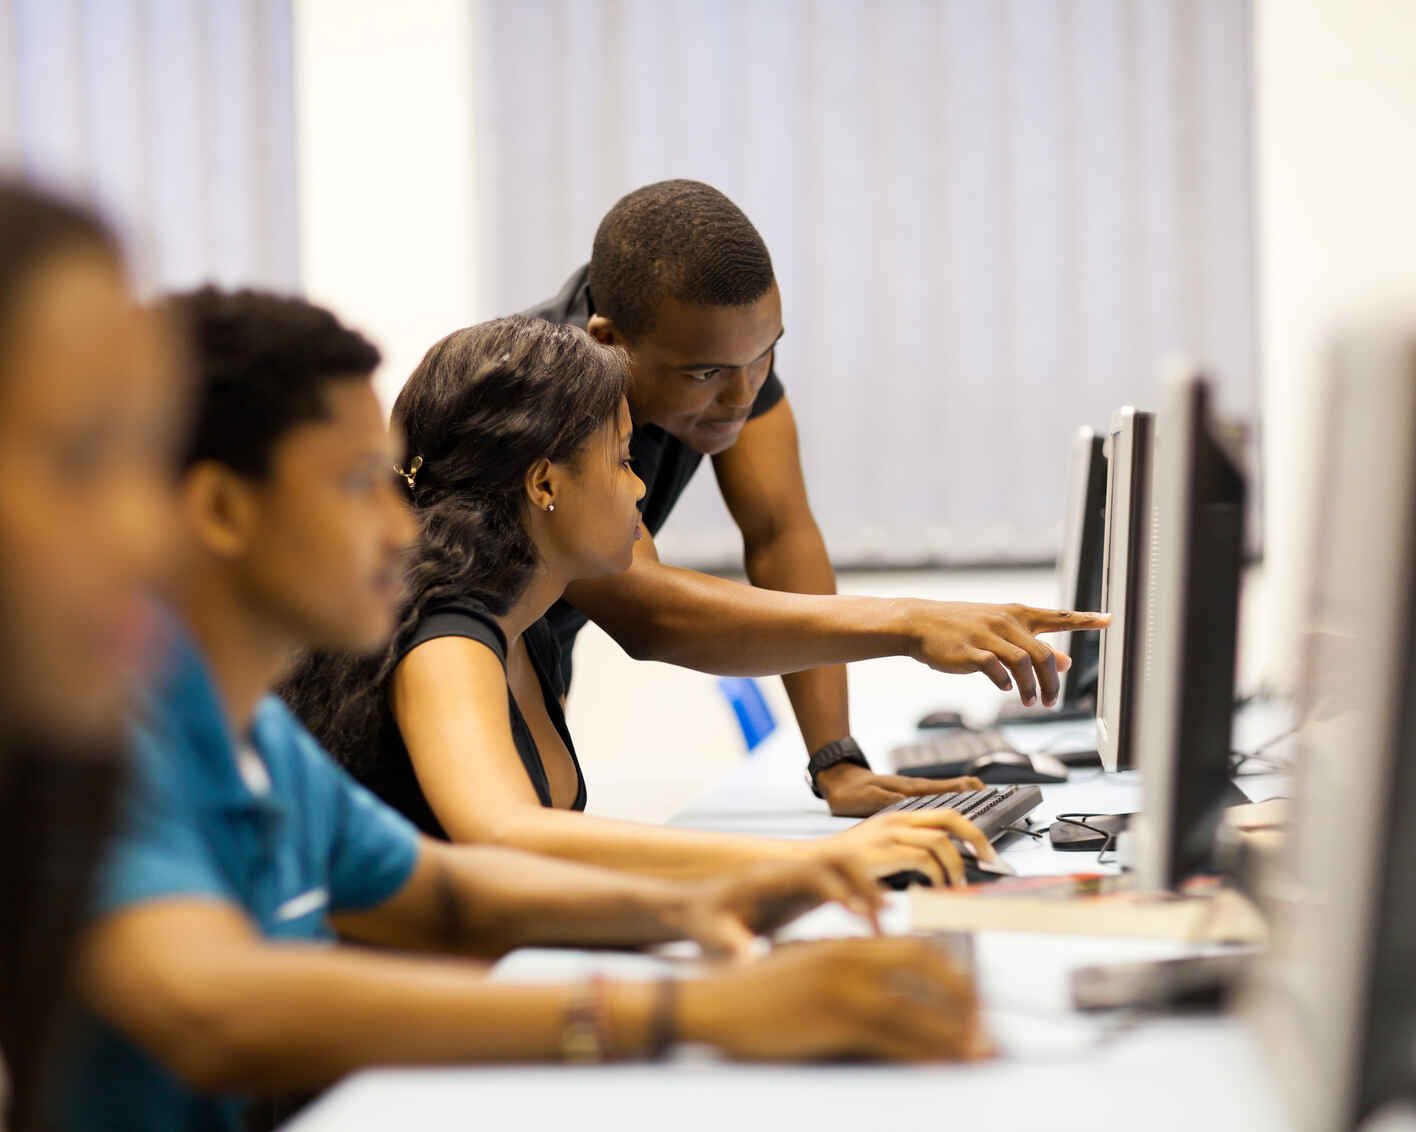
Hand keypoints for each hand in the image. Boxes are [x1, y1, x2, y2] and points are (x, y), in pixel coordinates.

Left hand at [673, 858, 886, 959]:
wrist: (693, 908)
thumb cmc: (700, 922)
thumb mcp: (709, 934)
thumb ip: (728, 944)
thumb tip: (747, 960)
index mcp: (765, 877)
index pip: (808, 872)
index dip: (835, 889)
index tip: (856, 914)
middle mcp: (786, 870)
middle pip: (835, 858)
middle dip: (863, 882)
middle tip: (883, 915)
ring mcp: (796, 878)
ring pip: (843, 867)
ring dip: (866, 888)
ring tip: (883, 922)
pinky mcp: (803, 891)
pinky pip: (840, 885)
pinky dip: (859, 899)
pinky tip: (869, 928)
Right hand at [679, 937, 990, 1061]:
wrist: (712, 1001)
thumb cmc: (755, 991)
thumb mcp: (807, 965)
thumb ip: (847, 970)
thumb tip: (886, 990)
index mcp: (847, 944)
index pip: (918, 948)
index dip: (953, 972)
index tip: (973, 994)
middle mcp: (853, 959)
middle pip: (931, 970)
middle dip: (966, 999)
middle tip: (984, 1026)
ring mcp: (845, 989)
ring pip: (920, 1010)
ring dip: (957, 1034)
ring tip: (980, 1051)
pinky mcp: (835, 1020)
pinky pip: (896, 1041)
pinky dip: (927, 1055)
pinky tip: (944, 1066)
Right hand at [814, 807, 997, 887]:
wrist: (812, 866)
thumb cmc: (846, 866)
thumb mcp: (880, 851)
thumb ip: (907, 851)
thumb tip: (941, 866)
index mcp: (898, 818)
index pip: (945, 814)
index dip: (971, 829)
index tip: (986, 849)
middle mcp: (896, 821)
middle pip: (949, 818)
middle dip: (976, 837)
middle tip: (989, 859)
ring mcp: (889, 834)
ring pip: (940, 840)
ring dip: (956, 864)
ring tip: (956, 883)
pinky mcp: (882, 852)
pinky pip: (923, 858)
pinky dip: (936, 874)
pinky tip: (935, 886)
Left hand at [816, 761, 985, 817]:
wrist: (835, 780)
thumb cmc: (848, 791)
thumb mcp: (865, 798)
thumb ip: (888, 802)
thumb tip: (910, 806)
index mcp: (909, 790)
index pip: (944, 789)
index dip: (965, 790)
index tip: (985, 792)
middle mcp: (914, 789)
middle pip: (951, 789)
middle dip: (973, 793)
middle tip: (994, 796)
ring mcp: (911, 791)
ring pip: (944, 793)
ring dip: (964, 795)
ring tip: (983, 799)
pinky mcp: (905, 795)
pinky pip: (933, 797)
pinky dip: (949, 799)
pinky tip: (953, 806)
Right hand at [905, 603, 1108, 706]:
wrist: (921, 622)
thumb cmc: (964, 627)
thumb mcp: (1002, 631)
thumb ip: (1033, 644)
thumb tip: (1066, 662)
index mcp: (1017, 613)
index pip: (1059, 616)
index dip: (1086, 620)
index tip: (1110, 620)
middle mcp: (1006, 621)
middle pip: (1043, 653)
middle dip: (1052, 682)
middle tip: (1051, 701)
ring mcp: (987, 635)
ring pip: (1023, 663)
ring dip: (1031, 687)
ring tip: (1031, 702)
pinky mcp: (970, 651)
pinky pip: (995, 668)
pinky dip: (1005, 682)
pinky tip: (1006, 689)